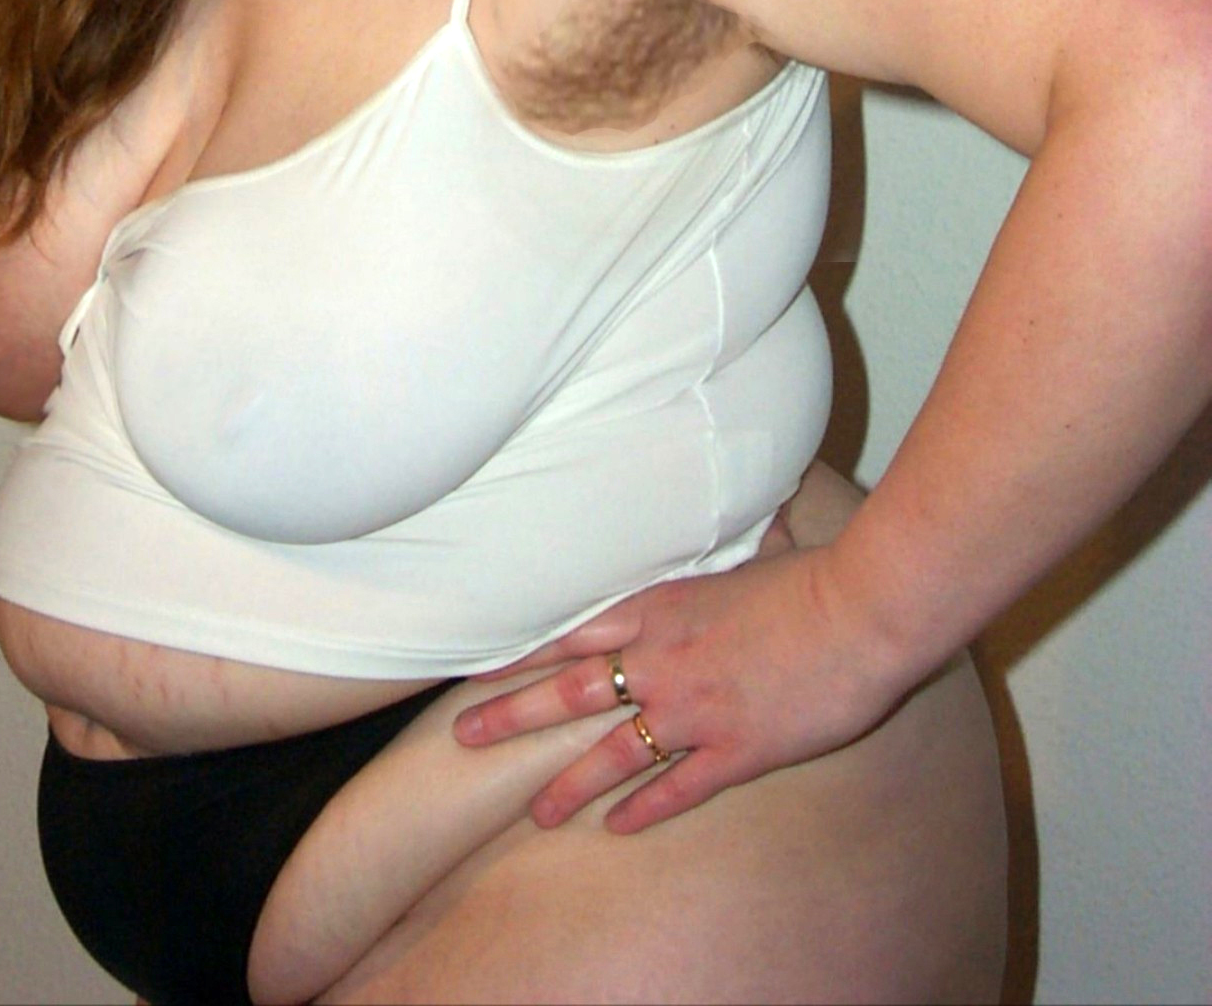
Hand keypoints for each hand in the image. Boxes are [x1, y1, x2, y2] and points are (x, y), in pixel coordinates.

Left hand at [453, 521, 905, 833]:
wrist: (861, 612)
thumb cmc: (811, 574)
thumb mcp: (748, 548)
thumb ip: (718, 541)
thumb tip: (722, 497)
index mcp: (662, 606)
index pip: (571, 630)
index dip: (520, 650)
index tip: (476, 663)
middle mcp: (664, 660)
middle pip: (571, 691)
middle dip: (513, 715)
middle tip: (464, 736)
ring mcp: (695, 711)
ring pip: (613, 752)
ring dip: (569, 784)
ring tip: (535, 811)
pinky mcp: (735, 751)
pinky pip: (676, 788)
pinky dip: (645, 808)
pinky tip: (618, 827)